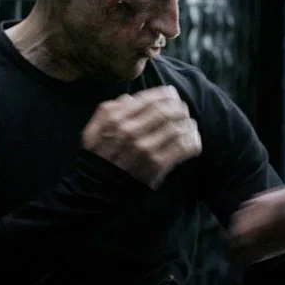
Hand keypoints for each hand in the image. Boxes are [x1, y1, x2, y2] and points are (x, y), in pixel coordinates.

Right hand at [81, 86, 201, 188]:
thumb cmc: (99, 158)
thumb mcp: (92, 132)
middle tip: (183, 111)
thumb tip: (129, 98)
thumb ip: (106, 112)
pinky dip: (192, 141)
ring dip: (188, 125)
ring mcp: (145, 147)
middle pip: (166, 111)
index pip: (149, 99)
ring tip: (189, 126)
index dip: (166, 95)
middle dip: (180, 108)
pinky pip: (182, 146)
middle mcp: (130, 131)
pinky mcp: (157, 163)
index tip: (173, 95)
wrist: (100, 189)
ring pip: (177, 127)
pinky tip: (193, 140)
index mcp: (115, 119)